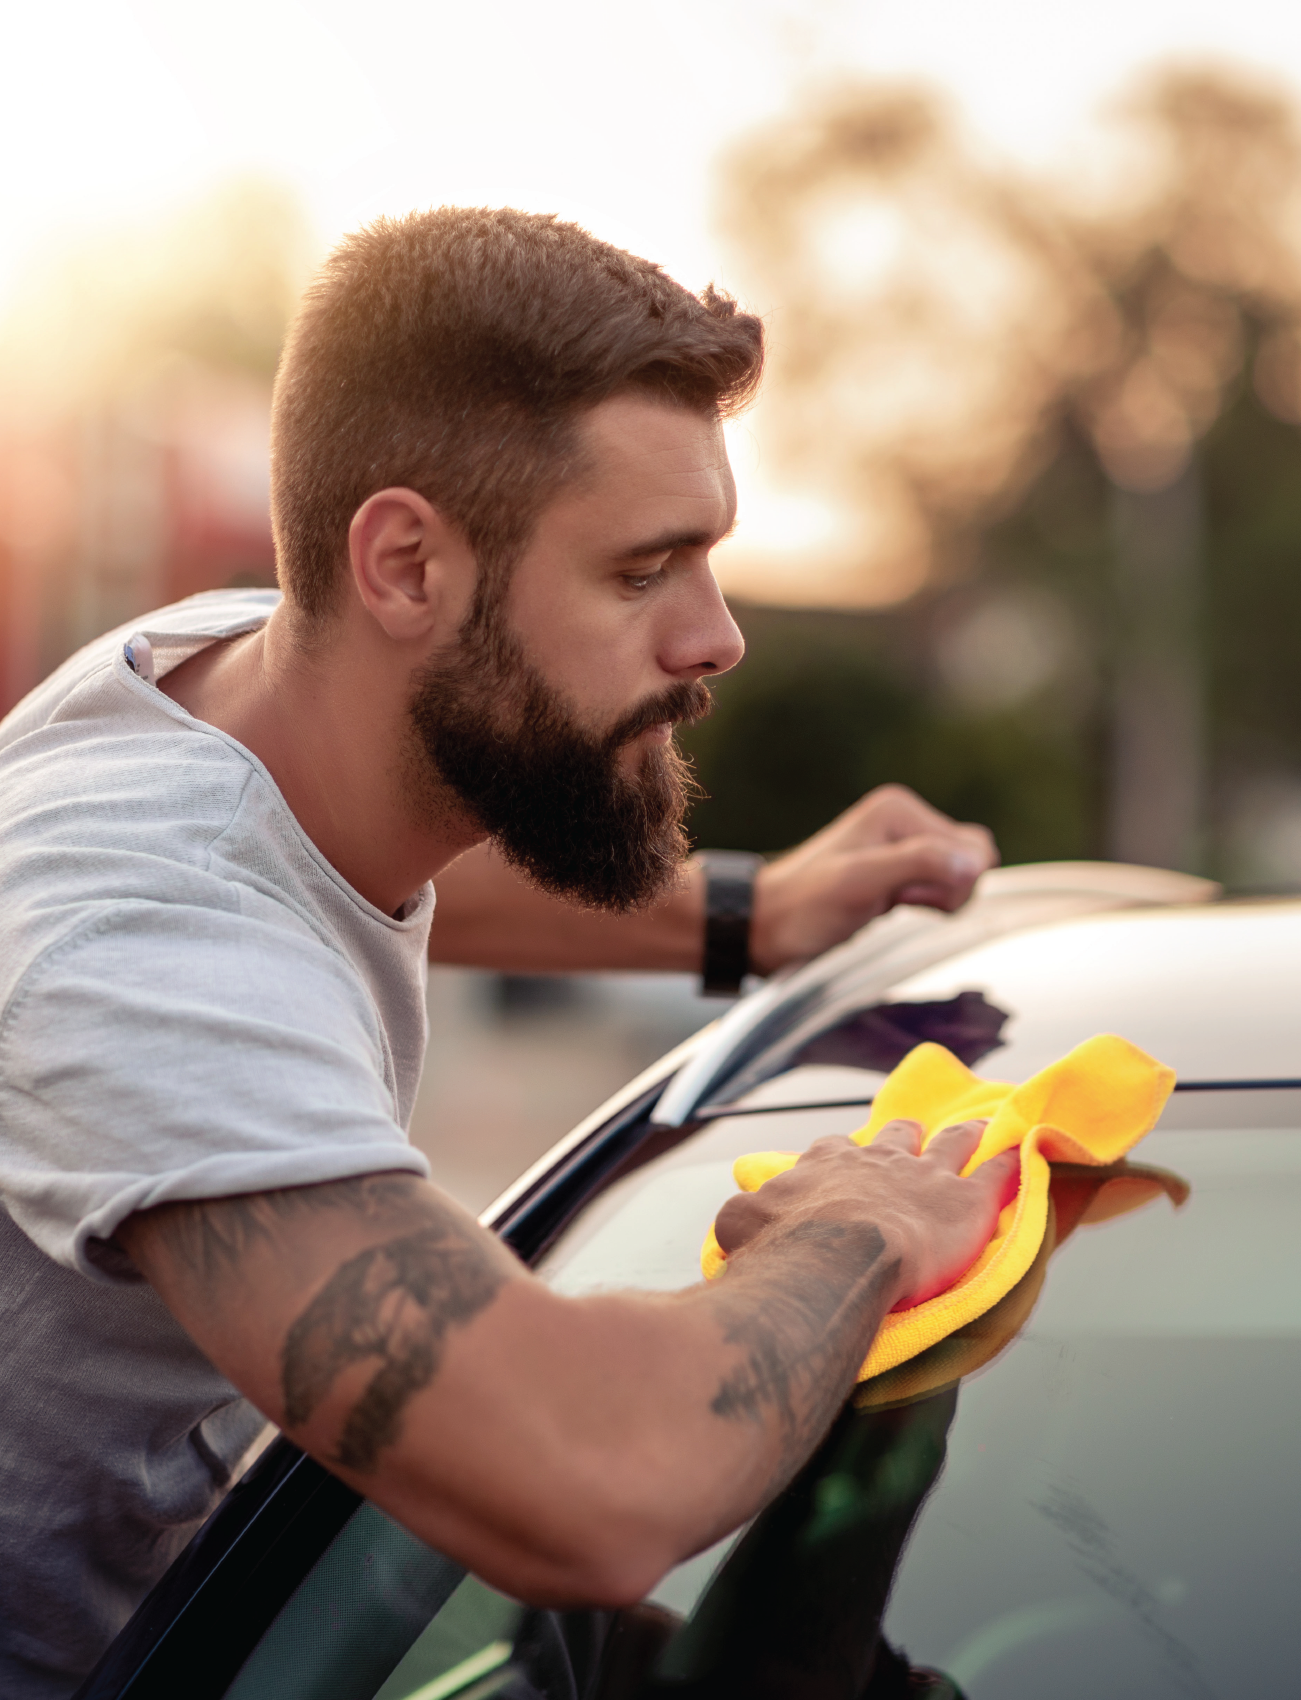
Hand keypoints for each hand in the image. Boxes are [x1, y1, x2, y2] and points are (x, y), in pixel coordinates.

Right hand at [713, 1119, 1020, 1312]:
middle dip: (904, 1136)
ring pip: (952, 1143)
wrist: (836, 1258)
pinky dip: (1010, 1165)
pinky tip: (1023, 1157)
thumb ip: (744, 1218)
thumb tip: (736, 1224)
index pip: (833, 1152)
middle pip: (897, 1137)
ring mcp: (927, 1176)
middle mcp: (879, 1160)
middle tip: (911, 1137)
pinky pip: (998, 1175)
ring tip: (978, 1126)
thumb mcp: (741, 1226)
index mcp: (827, 1164)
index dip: (841, 1157)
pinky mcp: (969, 1202)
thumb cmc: (785, 1247)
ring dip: (964, 1135)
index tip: (844, 1160)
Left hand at [747, 784, 997, 974]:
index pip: (973, 848)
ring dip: (939, 899)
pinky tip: (896, 906)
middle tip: (897, 902)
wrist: (767, 927)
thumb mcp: (859, 883)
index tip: (902, 895)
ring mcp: (904, 844)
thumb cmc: (804, 907)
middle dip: (949, 891)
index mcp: (900, 810)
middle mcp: (906, 819)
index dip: (950, 883)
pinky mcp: (902, 870)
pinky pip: (945, 884)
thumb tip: (974, 862)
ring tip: (891, 904)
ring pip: (963, 873)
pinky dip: (932, 902)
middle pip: (974, 858)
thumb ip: (918, 865)